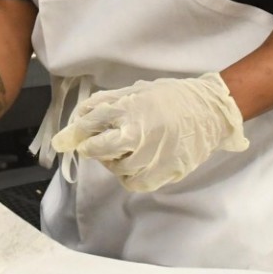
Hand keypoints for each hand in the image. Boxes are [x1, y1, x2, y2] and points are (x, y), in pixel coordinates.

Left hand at [50, 72, 248, 192]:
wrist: (210, 111)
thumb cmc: (172, 97)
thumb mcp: (138, 90)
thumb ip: (107, 102)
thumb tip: (79, 116)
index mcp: (130, 108)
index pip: (91, 123)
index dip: (73, 134)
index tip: (62, 142)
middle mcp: (139, 132)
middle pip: (100, 149)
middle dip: (91, 149)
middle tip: (93, 146)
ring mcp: (153, 155)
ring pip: (117, 169)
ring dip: (113, 162)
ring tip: (124, 151)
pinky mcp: (166, 171)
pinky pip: (136, 183)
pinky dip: (129, 177)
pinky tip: (135, 166)